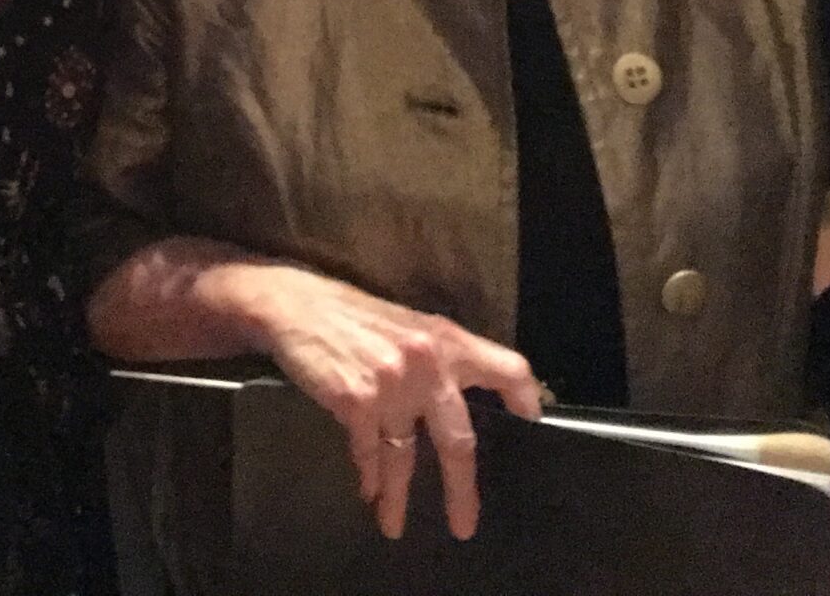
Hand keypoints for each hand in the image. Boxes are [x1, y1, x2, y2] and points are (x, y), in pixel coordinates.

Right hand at [218, 263, 542, 540]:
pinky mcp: (356, 400)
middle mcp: (427, 362)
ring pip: (404, 456)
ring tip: (395, 523)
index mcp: (446, 339)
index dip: (524, 397)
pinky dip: (369, 476)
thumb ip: (439, 360)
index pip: (506, 367)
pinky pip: (369, 453)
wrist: (296, 305)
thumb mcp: (410, 327)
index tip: (532, 423)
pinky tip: (368, 490)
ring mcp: (392, 383)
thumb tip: (462, 405)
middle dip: (461, 490)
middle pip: (459, 440)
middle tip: (464, 524)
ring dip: (399, 496)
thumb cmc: (354, 317)